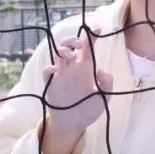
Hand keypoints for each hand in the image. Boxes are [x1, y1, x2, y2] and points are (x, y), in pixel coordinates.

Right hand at [38, 28, 112, 153]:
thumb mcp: (104, 98)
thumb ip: (107, 84)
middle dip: (73, 40)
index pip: (88, 48)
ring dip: (63, 49)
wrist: (74, 125)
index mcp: (86, 68)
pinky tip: (56, 70)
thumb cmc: (89, 110)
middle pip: (69, 46)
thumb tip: (101, 70)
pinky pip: (47, 72)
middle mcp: (72, 68)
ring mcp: (61, 75)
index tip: (98, 29)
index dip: (92, 36)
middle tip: (80, 43)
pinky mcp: (51, 85)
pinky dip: (49, 68)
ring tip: (71, 54)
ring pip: (58, 54)